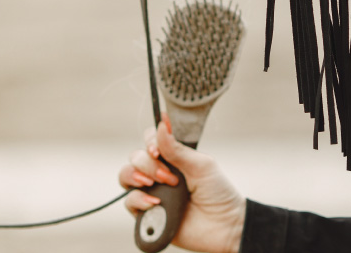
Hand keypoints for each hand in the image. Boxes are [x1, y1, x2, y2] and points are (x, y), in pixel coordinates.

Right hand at [119, 116, 246, 252]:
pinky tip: (155, 203)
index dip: (150, 141)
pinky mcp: (147, 212)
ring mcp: (152, 192)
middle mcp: (158, 172)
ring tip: (154, 184)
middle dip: (148, 164)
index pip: (150, 140)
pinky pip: (128, 201)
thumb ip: (177, 148)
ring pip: (126, 175)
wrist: (224, 225)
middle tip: (168, 176)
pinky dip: (138, 199)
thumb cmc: (218, 193)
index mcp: (172, 157)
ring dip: (136, 176)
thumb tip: (162, 123)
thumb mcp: (201, 165)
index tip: (157, 150)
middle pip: (135, 156)